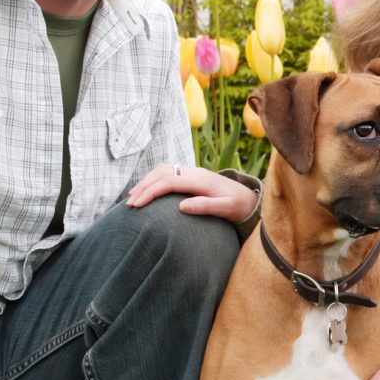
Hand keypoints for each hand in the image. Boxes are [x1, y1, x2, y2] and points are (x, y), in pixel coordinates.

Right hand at [127, 162, 258, 222]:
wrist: (250, 198)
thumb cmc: (239, 206)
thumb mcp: (227, 209)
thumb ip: (206, 207)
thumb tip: (182, 207)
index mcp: (200, 180)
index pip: (168, 181)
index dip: (150, 192)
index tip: (137, 205)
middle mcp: (194, 172)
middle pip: (161, 173)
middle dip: (142, 187)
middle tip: (130, 205)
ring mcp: (191, 172)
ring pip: (162, 170)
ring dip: (145, 182)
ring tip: (133, 198)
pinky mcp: (190, 176)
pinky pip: (167, 173)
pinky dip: (153, 180)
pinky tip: (146, 192)